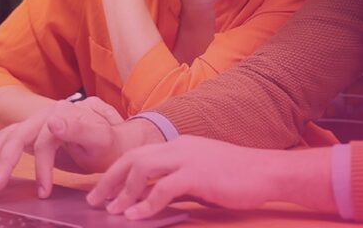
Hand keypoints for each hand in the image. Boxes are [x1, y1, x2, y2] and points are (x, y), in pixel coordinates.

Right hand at [0, 97, 122, 193]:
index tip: (43, 191)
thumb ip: (78, 128)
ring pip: (5, 140)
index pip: (42, 141)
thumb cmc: (106, 141)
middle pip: (16, 138)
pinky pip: (1, 139)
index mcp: (59, 114)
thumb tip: (53, 122)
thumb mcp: (99, 136)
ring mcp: (32, 125)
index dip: (42, 167)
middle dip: (3, 163)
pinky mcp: (26, 134)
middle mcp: (41, 116)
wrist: (109, 138)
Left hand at [85, 136, 283, 219]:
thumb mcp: (202, 176)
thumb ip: (178, 183)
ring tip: (112, 210)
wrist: (267, 171)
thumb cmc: (239, 177)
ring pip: (142, 169)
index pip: (139, 154)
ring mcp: (188, 158)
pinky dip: (146, 203)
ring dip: (123, 192)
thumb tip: (152, 198)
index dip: (117, 171)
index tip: (102, 190)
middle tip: (95, 200)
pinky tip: (136, 216)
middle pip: (133, 158)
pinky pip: (163, 188)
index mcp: (180, 145)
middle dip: (110, 180)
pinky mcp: (198, 174)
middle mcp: (180, 147)